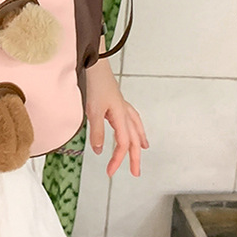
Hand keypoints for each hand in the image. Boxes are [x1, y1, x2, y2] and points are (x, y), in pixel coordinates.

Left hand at [84, 54, 148, 177]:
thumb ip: (96, 131)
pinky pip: (131, 118)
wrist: (94, 64)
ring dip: (139, 140)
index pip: (123, 144)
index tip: (110, 171)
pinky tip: (131, 126)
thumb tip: (99, 150)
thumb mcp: (93, 110)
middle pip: (134, 139)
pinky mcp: (117, 101)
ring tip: (143, 150)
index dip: (118, 159)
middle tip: (135, 172)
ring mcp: (122, 105)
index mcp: (120, 116)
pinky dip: (134, 126)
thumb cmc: (95, 83)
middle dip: (135, 157)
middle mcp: (124, 112)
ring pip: (135, 127)